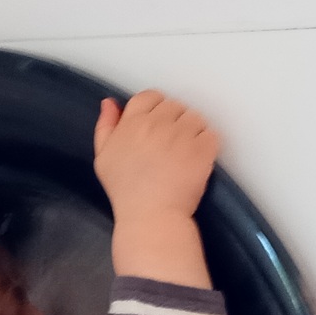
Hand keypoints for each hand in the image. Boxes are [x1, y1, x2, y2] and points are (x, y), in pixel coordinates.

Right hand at [93, 91, 220, 225]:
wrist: (151, 217)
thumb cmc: (126, 192)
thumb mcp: (104, 158)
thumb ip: (105, 126)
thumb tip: (109, 103)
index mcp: (132, 123)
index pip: (150, 97)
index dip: (156, 109)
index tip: (157, 128)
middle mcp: (156, 124)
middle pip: (174, 105)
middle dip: (174, 122)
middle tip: (170, 146)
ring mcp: (181, 135)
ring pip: (195, 117)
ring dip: (192, 131)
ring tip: (183, 154)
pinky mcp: (202, 149)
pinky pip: (211, 134)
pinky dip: (207, 144)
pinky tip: (196, 160)